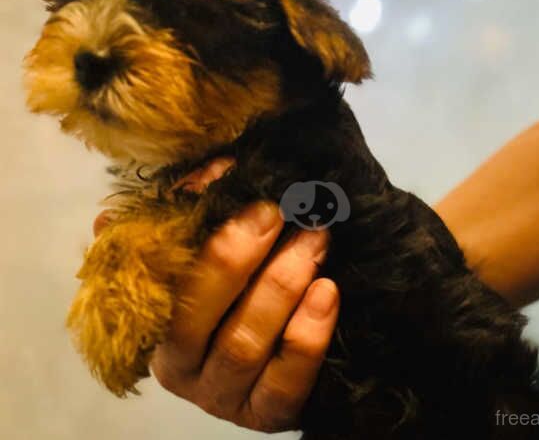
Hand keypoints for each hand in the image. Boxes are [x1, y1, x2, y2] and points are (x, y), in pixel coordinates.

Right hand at [95, 158, 339, 432]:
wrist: (284, 350)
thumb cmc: (239, 293)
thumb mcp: (211, 254)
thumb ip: (193, 219)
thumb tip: (184, 182)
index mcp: (154, 325)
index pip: (167, 283)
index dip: (206, 241)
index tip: (249, 199)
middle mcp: (181, 368)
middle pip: (200, 316)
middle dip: (240, 259)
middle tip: (280, 215)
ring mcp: (224, 396)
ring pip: (243, 346)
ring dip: (281, 286)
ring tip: (314, 240)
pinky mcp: (267, 414)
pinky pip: (285, 381)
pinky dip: (307, 334)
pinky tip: (326, 291)